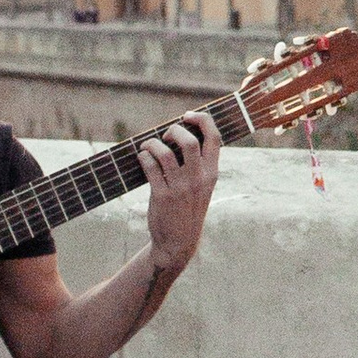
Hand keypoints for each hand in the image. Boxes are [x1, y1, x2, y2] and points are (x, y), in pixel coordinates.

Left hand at [140, 110, 222, 273]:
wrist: (179, 242)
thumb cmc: (188, 208)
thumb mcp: (203, 186)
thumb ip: (199, 164)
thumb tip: (180, 133)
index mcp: (212, 173)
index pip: (214, 137)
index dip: (202, 119)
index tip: (187, 116)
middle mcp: (198, 179)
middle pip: (189, 141)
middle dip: (174, 130)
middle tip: (165, 136)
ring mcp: (180, 188)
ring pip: (165, 154)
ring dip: (152, 144)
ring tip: (148, 146)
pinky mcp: (162, 196)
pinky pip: (150, 167)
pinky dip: (144, 157)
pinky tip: (142, 158)